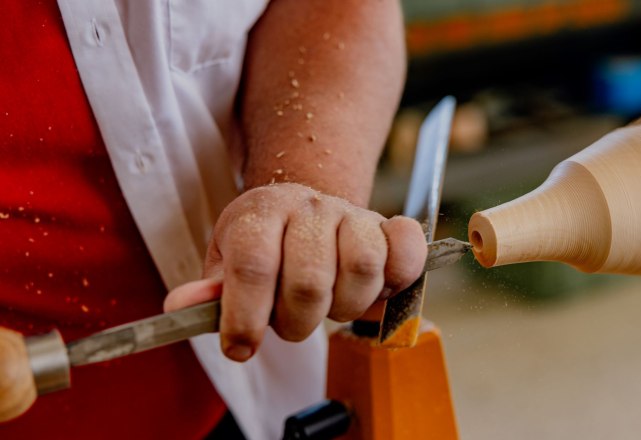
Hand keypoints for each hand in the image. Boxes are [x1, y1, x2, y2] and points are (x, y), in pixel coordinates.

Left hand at [163, 183, 426, 361]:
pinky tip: (377, 286)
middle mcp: (307, 207)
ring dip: (344, 307)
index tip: (240, 347)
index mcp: (260, 213)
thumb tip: (181, 308)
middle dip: (296, 322)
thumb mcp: (228, 261)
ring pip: (362, 271)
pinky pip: (406, 250)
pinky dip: (398, 276)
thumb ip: (211, 290)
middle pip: (309, 281)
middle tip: (289, 321)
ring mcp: (352, 214)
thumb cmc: (265, 245)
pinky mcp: (389, 226)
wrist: (305, 207)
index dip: (245, 316)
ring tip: (329, 304)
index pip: (253, 265)